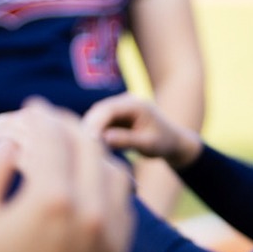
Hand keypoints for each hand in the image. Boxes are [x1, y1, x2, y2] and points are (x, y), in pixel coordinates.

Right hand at [0, 100, 131, 251]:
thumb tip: (15, 142)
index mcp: (52, 199)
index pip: (52, 137)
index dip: (39, 115)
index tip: (31, 106)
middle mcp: (91, 211)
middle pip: (88, 146)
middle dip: (68, 125)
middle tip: (50, 118)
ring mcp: (112, 231)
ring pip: (113, 170)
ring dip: (93, 151)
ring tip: (70, 145)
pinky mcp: (121, 249)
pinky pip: (122, 200)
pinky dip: (107, 180)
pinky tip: (88, 178)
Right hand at [76, 93, 201, 167]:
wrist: (173, 142)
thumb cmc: (164, 143)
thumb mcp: (148, 144)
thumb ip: (127, 140)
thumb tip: (104, 138)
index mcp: (137, 105)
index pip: (109, 109)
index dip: (95, 123)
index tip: (87, 139)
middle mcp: (126, 101)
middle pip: (99, 111)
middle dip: (89, 127)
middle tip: (79, 146)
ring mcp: (120, 107)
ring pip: (96, 118)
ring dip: (90, 132)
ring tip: (86, 149)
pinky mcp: (115, 116)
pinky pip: (100, 124)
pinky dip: (95, 135)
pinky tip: (93, 148)